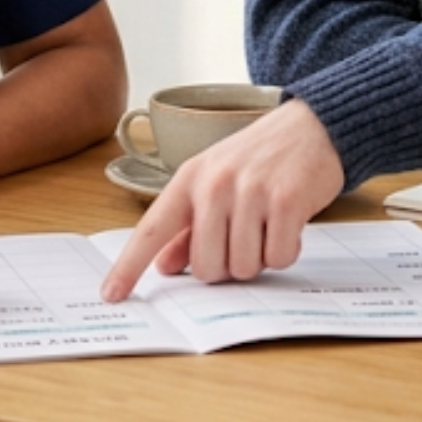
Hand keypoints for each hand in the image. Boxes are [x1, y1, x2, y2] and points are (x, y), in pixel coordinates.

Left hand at [98, 99, 344, 301]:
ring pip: (243, 267)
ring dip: (259, 259)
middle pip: (205, 267)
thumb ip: (188, 226)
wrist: (311, 126)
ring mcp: (250, 191)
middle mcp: (214, 184)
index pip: (151, 231)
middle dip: (226, 266)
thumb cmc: (259, 158)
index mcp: (189, 179)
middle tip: (242, 239)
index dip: (128, 267)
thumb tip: (162, 264)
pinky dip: (285, 251)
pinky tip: (288, 225)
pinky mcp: (286, 200)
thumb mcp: (214, 181)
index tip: (111, 295)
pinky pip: (278, 258)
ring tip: (266, 226)